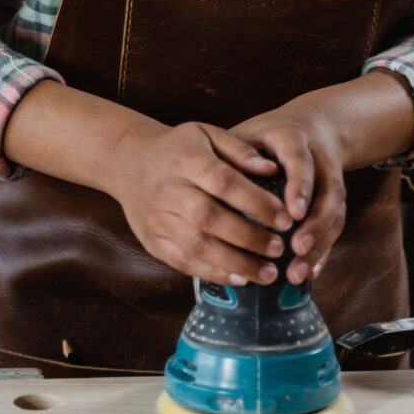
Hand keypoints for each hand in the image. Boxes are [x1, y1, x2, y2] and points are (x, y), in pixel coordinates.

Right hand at [110, 121, 294, 284]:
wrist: (128, 162)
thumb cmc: (179, 148)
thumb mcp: (207, 134)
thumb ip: (240, 151)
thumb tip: (273, 171)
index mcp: (187, 159)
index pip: (224, 181)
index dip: (255, 202)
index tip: (284, 217)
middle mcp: (169, 190)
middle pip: (210, 218)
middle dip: (249, 237)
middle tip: (279, 249)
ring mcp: (158, 218)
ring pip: (197, 246)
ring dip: (236, 263)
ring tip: (268, 273)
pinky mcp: (152, 241)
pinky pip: (183, 262)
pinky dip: (212, 273)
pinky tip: (239, 278)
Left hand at [229, 100, 346, 285]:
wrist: (312, 126)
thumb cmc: (268, 134)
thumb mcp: (249, 133)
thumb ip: (233, 154)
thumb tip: (210, 183)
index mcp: (293, 138)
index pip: (301, 160)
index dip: (300, 185)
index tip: (294, 213)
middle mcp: (319, 159)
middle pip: (327, 193)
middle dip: (315, 225)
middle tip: (297, 249)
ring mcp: (331, 180)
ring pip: (334, 213)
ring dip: (319, 244)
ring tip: (297, 272)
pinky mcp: (334, 199)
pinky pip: (335, 227)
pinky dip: (323, 251)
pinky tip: (309, 273)